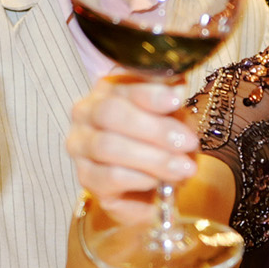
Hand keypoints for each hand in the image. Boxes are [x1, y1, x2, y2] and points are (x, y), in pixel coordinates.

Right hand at [65, 74, 198, 231]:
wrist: (152, 177)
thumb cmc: (160, 138)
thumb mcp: (171, 114)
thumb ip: (171, 102)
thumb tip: (176, 90)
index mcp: (107, 89)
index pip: (123, 86)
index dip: (151, 94)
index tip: (177, 100)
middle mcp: (86, 114)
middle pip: (110, 114)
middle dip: (155, 129)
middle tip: (188, 143)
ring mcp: (80, 146)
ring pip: (108, 148)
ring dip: (152, 159)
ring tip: (183, 168)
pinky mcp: (85, 178)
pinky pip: (109, 178)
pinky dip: (139, 179)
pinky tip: (159, 181)